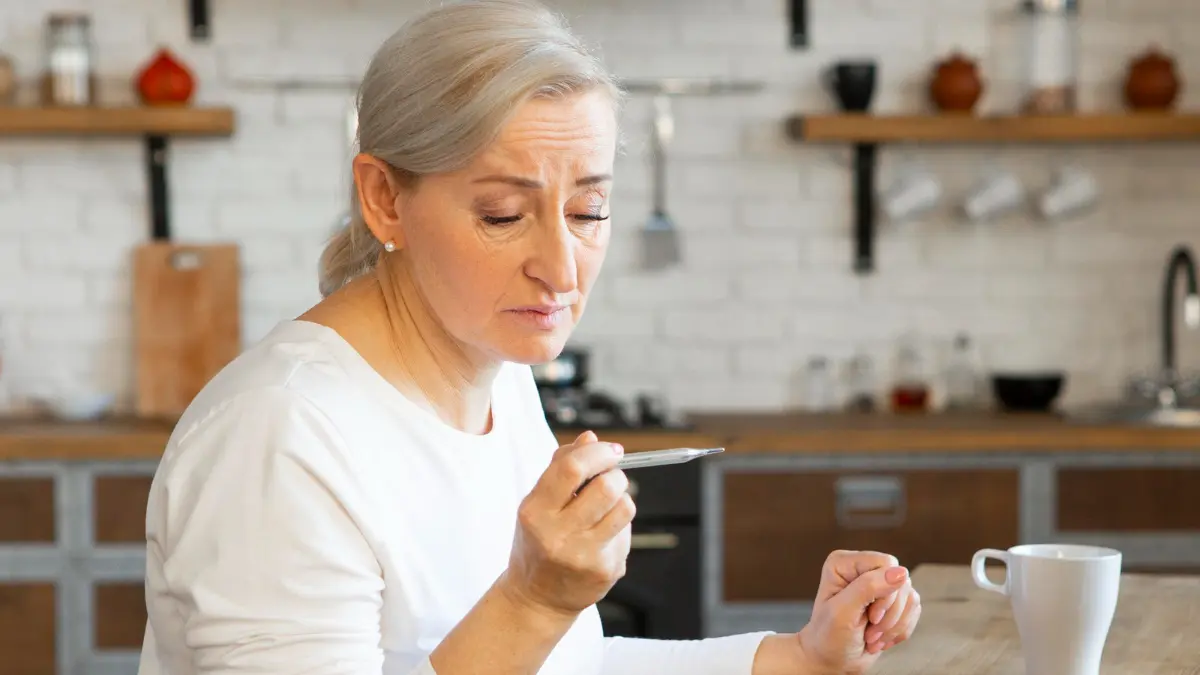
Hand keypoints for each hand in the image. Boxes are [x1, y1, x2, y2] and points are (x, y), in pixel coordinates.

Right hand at [499, 431, 634, 618]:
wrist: (537, 598)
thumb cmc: (537, 543)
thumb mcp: (537, 503)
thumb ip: (561, 467)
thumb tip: (590, 438)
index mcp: (535, 511)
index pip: (573, 468)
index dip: (598, 452)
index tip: (611, 450)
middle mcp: (557, 534)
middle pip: (606, 486)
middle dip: (616, 474)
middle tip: (611, 478)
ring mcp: (582, 555)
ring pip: (624, 508)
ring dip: (622, 499)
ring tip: (607, 506)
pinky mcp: (604, 570)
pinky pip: (626, 533)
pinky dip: (619, 526)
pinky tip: (603, 535)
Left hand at [795, 550, 921, 673]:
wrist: (833, 660)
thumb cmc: (829, 637)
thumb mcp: (842, 612)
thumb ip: (867, 587)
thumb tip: (901, 572)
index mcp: (844, 563)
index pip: (886, 563)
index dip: (885, 593)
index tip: (872, 617)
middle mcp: (863, 568)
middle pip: (901, 581)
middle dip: (889, 614)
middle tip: (870, 633)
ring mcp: (879, 584)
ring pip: (910, 596)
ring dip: (894, 625)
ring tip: (873, 638)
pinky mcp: (893, 600)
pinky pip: (913, 609)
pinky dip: (900, 630)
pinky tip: (882, 639)